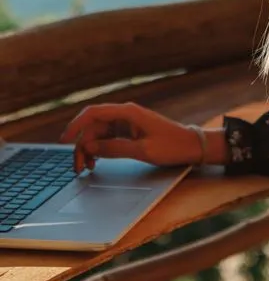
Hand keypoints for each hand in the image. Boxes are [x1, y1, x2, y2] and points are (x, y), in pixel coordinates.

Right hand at [59, 102, 212, 171]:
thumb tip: (88, 147)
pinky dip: (99, 148)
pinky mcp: (130, 131)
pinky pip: (108, 137)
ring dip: (89, 148)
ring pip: (98, 133)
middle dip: (82, 144)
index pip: (94, 113)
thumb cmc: (172, 146)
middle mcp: (126, 114)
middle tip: (78, 167)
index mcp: (129, 112)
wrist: (192, 146)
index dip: (76, 125)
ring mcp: (127, 122)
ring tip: (86, 168)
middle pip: (93, 126)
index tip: (64, 140)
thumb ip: (114, 148)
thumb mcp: (143, 151)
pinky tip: (96, 161)